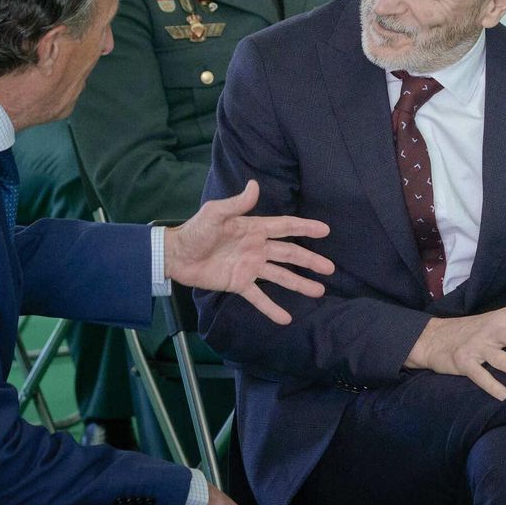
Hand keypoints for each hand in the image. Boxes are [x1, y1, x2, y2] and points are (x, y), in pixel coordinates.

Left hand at [164, 180, 335, 323]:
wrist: (175, 255)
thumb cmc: (195, 231)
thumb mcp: (215, 214)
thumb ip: (237, 204)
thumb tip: (255, 185)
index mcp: (254, 229)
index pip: (285, 227)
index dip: (305, 228)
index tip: (324, 230)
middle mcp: (257, 248)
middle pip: (289, 254)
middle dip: (310, 261)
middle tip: (330, 268)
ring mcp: (250, 268)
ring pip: (280, 276)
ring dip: (299, 284)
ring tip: (318, 291)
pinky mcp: (239, 284)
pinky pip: (259, 297)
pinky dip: (272, 308)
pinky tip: (286, 318)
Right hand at [404, 307, 505, 399]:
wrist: (434, 337)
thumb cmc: (475, 330)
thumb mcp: (496, 320)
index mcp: (503, 318)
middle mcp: (491, 330)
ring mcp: (477, 346)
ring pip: (499, 358)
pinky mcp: (464, 362)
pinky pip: (481, 376)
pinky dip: (493, 386)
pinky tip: (505, 396)